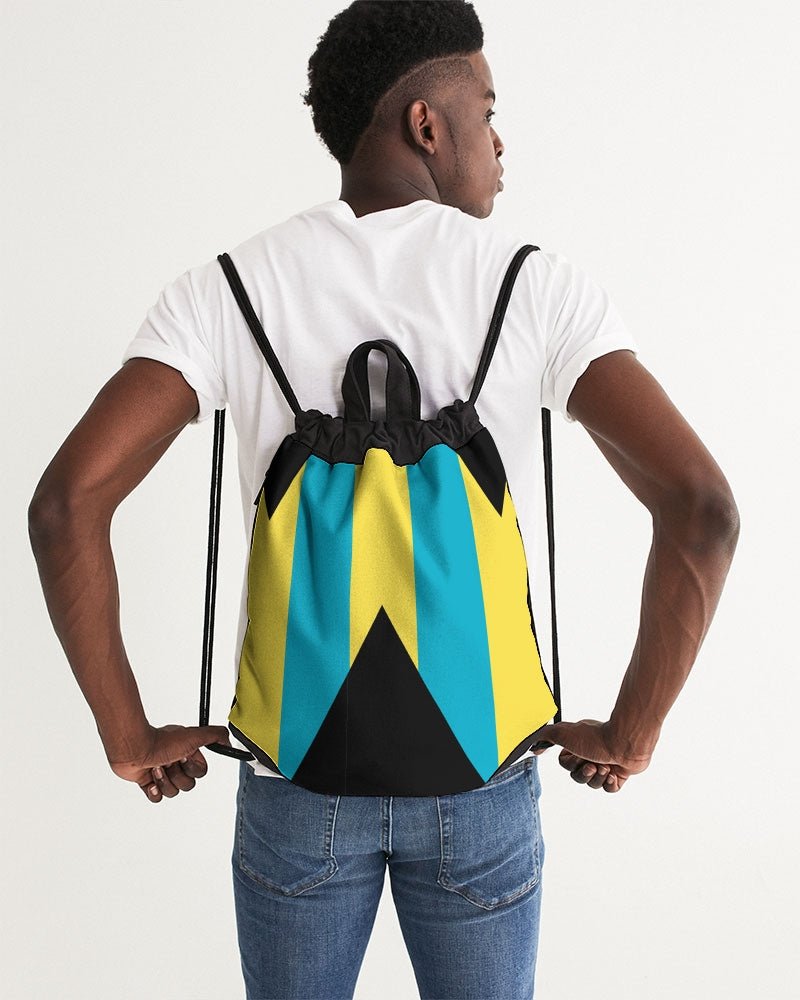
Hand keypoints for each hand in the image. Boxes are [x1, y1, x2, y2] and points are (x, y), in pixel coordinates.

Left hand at [106, 723, 232, 802]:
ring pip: (173, 792)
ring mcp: (162, 774)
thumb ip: (215, 735)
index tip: (183, 757)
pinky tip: (150, 780)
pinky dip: (154, 792)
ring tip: (155, 768)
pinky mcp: (148, 783)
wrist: (135, 749)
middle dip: (177, 776)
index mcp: (187, 753)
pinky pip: (157, 799)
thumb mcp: (194, 735)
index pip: (200, 773)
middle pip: (188, 785)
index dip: (192, 768)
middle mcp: (176, 763)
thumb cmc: (161, 742)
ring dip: (164, 781)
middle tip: (168, 763)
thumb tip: (229, 742)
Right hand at [530, 718, 653, 792]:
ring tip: (606, 766)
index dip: (571, 765)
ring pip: (593, 784)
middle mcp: (591, 755)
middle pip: (578, 777)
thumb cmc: (596, 737)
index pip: (566, 766)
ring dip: (598, 777)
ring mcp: (605, 765)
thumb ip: (545, 736)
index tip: (579, 756)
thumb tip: (533, 746)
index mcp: (578, 746)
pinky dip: (610, 784)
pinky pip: (609, 789)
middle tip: (593, 763)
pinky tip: (613, 774)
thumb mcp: (562, 733)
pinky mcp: (619, 775)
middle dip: (584, 773)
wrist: (625, 742)